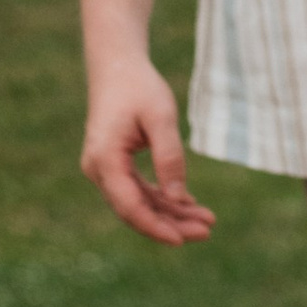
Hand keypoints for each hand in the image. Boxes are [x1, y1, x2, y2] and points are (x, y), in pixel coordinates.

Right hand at [79, 57, 215, 244]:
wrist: (116, 66)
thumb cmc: (139, 87)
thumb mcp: (161, 117)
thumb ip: (169, 156)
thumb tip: (178, 197)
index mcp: (105, 159)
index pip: (130, 206)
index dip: (156, 227)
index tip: (183, 240)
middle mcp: (99, 170)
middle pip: (135, 210)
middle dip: (171, 224)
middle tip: (207, 230)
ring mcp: (105, 170)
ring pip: (139, 202)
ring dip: (171, 213)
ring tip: (207, 221)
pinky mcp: (115, 166)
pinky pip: (139, 190)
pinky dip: (164, 198)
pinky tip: (190, 204)